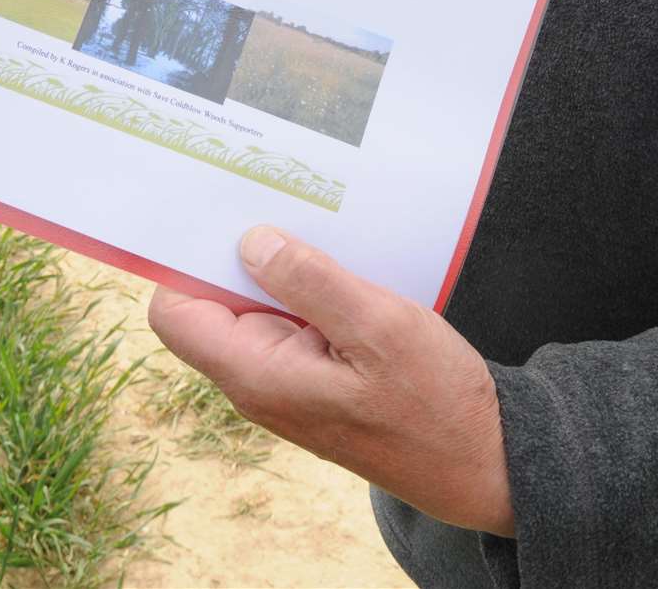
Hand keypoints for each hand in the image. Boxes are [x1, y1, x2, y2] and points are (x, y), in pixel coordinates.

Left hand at [149, 226, 513, 536]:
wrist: (481, 462)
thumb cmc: (434, 402)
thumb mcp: (379, 328)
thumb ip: (311, 284)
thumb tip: (250, 241)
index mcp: (257, 374)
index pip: (176, 312)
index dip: (184, 259)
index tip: (213, 209)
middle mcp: (258, 380)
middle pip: (212, 301)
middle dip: (236, 250)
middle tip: (271, 194)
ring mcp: (285, 379)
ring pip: (255, 306)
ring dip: (277, 265)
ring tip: (311, 219)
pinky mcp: (314, 375)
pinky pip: (290, 319)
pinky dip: (305, 287)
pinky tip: (337, 259)